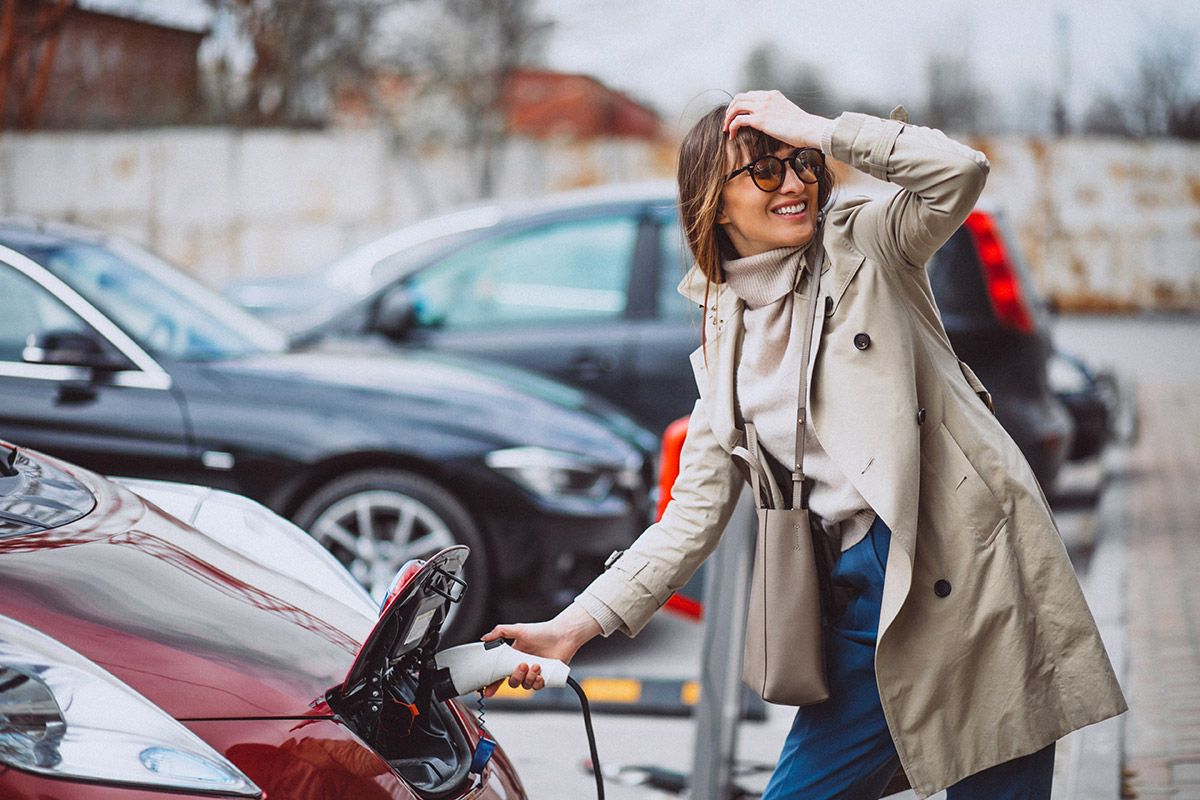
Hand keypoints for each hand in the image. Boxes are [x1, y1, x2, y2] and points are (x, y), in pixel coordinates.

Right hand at [479, 604, 602, 697]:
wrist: (563, 635)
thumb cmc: (542, 631)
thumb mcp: (519, 629)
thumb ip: (500, 632)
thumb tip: (484, 638)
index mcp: (514, 657)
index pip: (500, 673)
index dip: (492, 683)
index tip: (487, 690)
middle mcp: (523, 667)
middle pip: (512, 682)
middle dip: (515, 676)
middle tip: (522, 665)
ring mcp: (534, 673)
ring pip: (524, 685)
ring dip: (528, 678)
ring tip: (536, 665)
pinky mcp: (545, 678)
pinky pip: (537, 687)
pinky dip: (537, 682)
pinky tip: (541, 674)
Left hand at [723, 90, 831, 148]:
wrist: (808, 128)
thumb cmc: (801, 126)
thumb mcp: (787, 112)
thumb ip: (775, 111)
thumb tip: (768, 121)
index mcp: (772, 95)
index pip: (749, 95)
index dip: (739, 104)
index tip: (736, 115)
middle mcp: (766, 98)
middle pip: (739, 98)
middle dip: (730, 110)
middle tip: (727, 121)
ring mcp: (762, 107)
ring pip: (736, 107)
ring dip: (728, 118)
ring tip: (726, 128)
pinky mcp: (760, 119)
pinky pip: (738, 120)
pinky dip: (732, 127)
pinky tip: (732, 135)